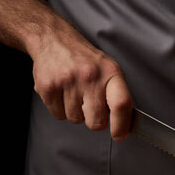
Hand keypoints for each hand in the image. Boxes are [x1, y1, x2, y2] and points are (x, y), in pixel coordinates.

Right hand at [31, 23, 132, 140]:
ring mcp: (67, 81)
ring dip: (75, 112)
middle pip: (96, 122)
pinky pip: (58, 115)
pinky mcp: (48, 86)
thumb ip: (119, 97)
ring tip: (74, 92)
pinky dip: (60, 108)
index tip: (119, 135)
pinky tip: (62, 92)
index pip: (120, 104)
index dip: (121, 125)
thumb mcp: (110, 71)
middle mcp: (90, 76)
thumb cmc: (85, 59)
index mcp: (110, 73)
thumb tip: (126, 126)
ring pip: (75, 120)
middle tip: (90, 105)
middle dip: (94, 120)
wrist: (54, 39)